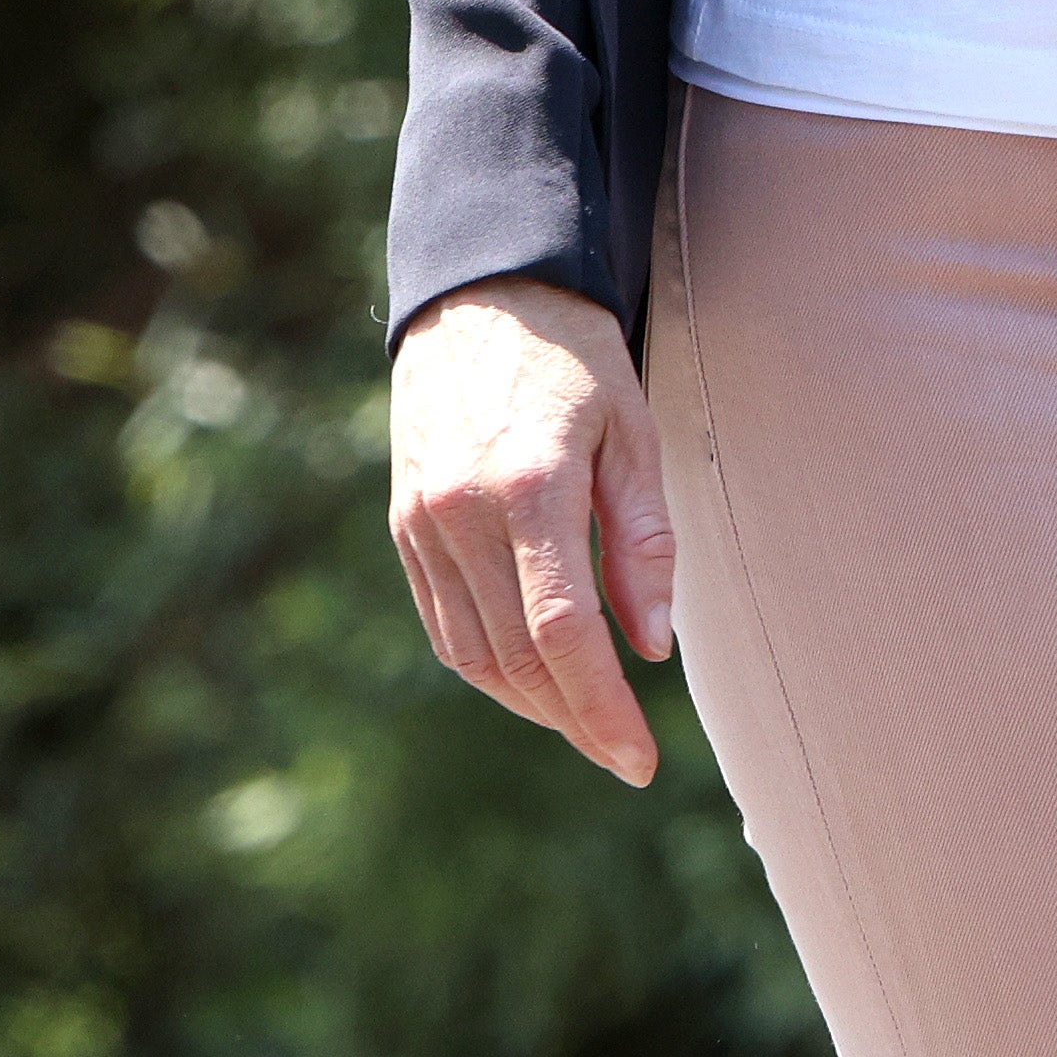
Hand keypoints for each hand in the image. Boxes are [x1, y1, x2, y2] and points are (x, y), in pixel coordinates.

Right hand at [389, 275, 676, 783]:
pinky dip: (490, 668)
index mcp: (528, 489)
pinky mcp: (404, 530)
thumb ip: (644, 540)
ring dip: (531, 704)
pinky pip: (445, 626)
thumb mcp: (635, 431)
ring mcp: (421, 527)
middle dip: (575, 719)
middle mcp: (460, 516)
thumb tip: (652, 646)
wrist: (480, 298)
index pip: (564, 633)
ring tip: (589, 726)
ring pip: (473, 654)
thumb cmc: (578, 360)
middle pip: (517, 656)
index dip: (602, 707)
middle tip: (626, 756)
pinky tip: (536, 683)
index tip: (641, 758)